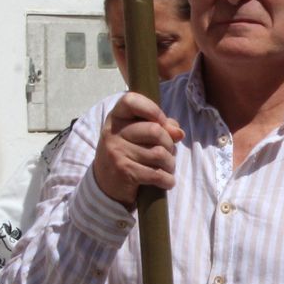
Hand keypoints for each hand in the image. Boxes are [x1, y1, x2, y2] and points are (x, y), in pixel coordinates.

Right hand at [92, 92, 185, 207]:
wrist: (105, 183)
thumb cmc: (128, 152)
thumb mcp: (138, 134)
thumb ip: (161, 126)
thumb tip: (178, 132)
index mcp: (116, 117)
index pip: (131, 100)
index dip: (153, 110)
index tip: (161, 123)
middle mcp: (113, 133)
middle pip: (155, 130)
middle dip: (169, 144)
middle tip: (168, 152)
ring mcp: (117, 152)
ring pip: (159, 154)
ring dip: (170, 164)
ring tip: (167, 167)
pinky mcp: (124, 172)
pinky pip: (157, 174)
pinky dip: (167, 180)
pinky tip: (166, 181)